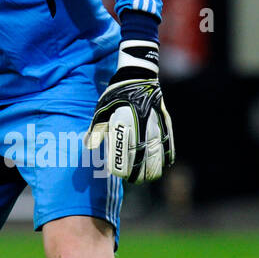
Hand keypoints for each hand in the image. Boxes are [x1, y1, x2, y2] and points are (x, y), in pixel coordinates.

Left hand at [85, 39, 174, 181]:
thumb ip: (96, 130)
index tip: (118, 175)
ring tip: (147, 178)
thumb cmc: (116, 95)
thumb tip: (89, 146)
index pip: (125, 154)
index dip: (122, 168)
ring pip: (158, 154)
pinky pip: (169, 143)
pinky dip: (167, 156)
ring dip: (153, 169)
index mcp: (125, 124)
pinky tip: (165, 165)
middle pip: (143, 159)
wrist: (138, 77)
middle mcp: (142, 127)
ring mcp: (156, 125)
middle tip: (132, 180)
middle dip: (138, 173)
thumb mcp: (101, 110)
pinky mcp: (165, 123)